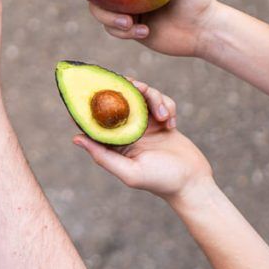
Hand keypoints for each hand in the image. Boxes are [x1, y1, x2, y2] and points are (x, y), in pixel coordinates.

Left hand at [73, 81, 211, 200]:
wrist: (193, 183)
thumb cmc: (161, 181)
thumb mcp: (129, 172)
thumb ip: (103, 156)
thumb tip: (75, 138)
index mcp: (114, 143)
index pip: (96, 118)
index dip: (92, 101)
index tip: (92, 85)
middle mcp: (127, 130)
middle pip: (121, 98)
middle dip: (129, 89)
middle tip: (138, 87)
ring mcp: (145, 123)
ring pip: (142, 95)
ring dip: (154, 98)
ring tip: (164, 117)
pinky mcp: (161, 121)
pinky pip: (160, 101)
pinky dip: (167, 106)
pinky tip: (172, 124)